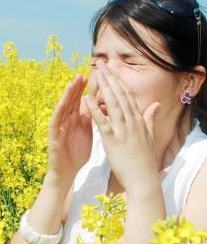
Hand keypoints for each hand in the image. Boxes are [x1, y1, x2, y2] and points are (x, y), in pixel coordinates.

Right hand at [48, 74, 92, 182]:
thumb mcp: (86, 132)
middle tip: (82, 74)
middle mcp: (66, 121)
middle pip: (71, 102)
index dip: (85, 90)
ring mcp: (59, 128)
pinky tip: (63, 103)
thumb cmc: (77, 153)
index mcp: (76, 120)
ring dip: (67, 96)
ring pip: (63, 109)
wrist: (68, 172)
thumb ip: (89, 119)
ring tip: (72, 83)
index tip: (92, 77)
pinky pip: (56, 122)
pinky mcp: (54, 137)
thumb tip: (95, 104)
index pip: (80, 101)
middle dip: (76, 88)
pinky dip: (59, 112)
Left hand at [84, 61, 159, 191]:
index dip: (119, 82)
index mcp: (139, 120)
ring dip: (104, 88)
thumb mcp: (149, 136)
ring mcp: (123, 130)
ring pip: (113, 104)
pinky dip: (95, 109)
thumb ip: (150, 118)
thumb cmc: (144, 159)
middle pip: (120, 95)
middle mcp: (132, 122)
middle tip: (102, 64)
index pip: (128, 96)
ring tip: (96, 74)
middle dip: (111, 78)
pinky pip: (103, 122)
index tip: (112, 71)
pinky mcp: (113, 141)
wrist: (143, 179)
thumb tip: (156, 105)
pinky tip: (86, 99)